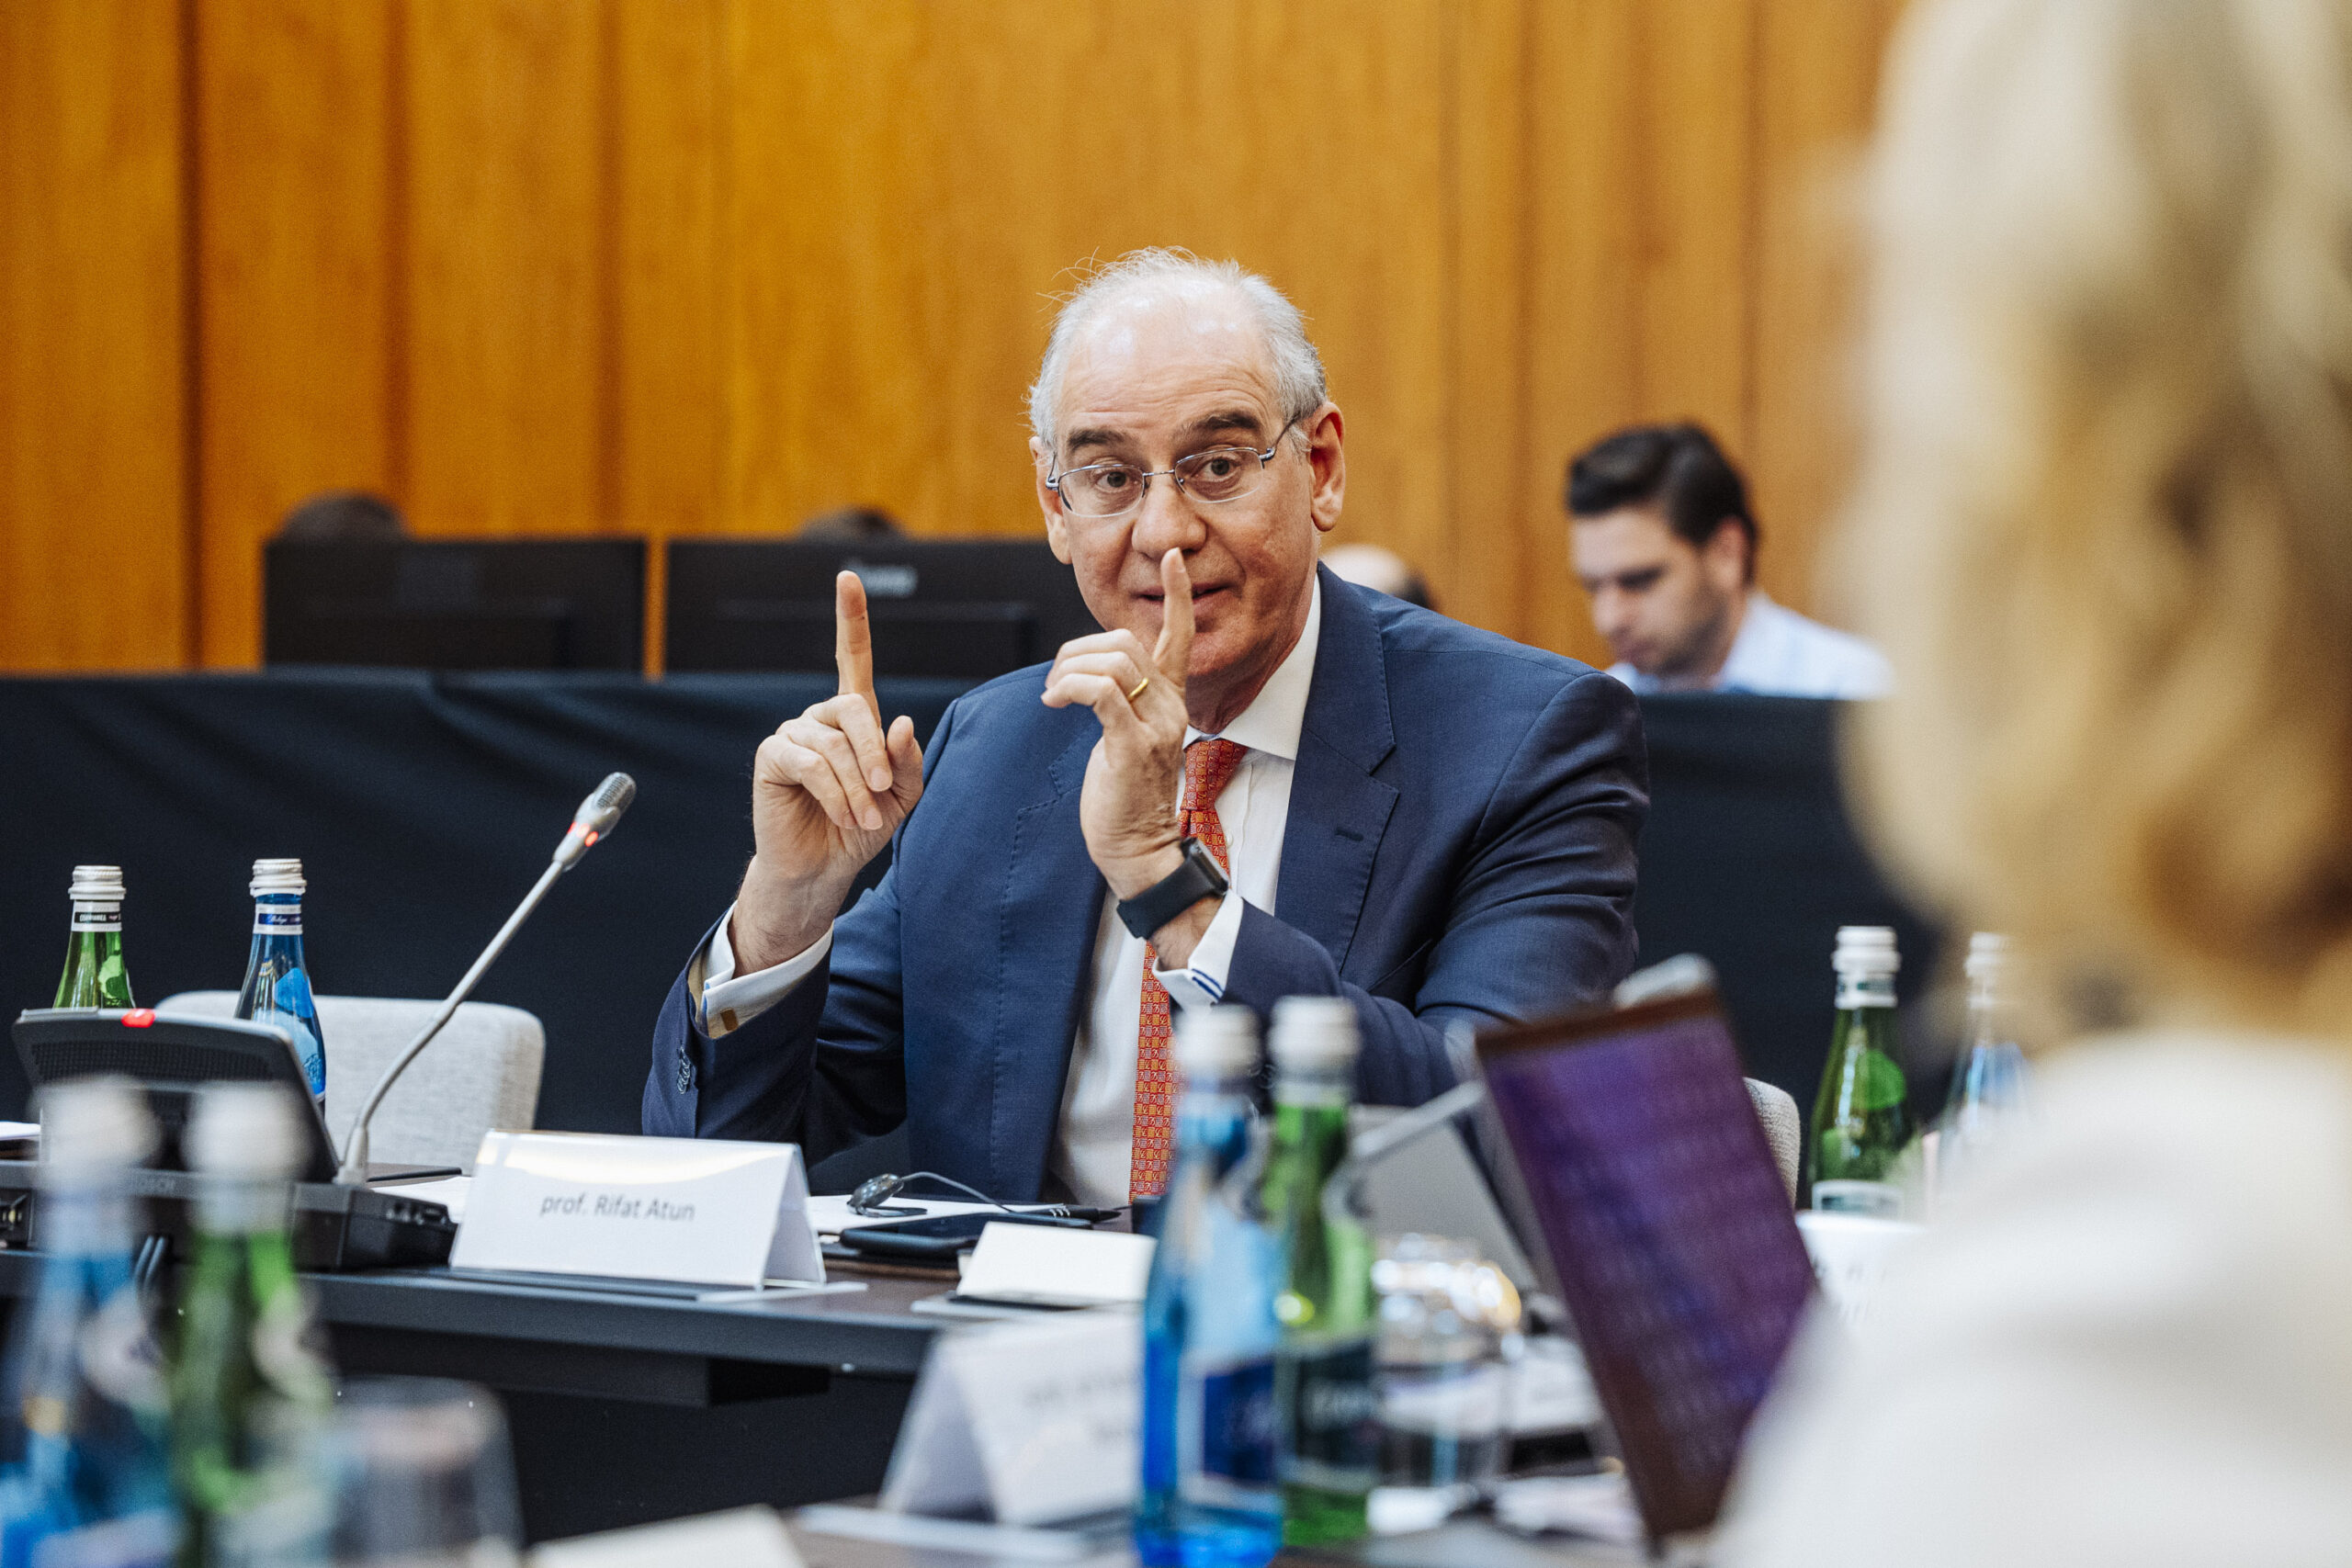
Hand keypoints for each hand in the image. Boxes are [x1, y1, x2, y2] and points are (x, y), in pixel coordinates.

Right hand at [733, 572, 924, 971]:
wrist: (823, 868)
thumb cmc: (861, 829)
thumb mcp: (901, 797)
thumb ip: (906, 760)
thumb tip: (901, 721)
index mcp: (854, 719)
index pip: (850, 656)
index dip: (850, 617)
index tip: (848, 576)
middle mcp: (820, 718)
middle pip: (854, 707)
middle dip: (875, 753)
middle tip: (882, 794)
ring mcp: (793, 734)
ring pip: (834, 743)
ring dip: (856, 786)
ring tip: (862, 819)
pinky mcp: (772, 757)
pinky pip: (809, 762)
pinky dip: (834, 792)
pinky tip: (841, 815)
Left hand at [1043, 549, 1205, 945]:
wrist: (1139, 850)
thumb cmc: (1126, 797)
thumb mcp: (1127, 738)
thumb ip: (1120, 702)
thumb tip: (1089, 675)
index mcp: (1171, 702)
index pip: (1180, 636)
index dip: (1178, 596)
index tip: (1176, 560)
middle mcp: (1170, 708)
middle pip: (1127, 641)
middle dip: (1080, 648)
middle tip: (1057, 679)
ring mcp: (1155, 726)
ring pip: (1111, 661)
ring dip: (1069, 669)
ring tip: (1054, 694)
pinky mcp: (1132, 746)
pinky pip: (1100, 693)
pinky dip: (1070, 687)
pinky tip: (1054, 702)